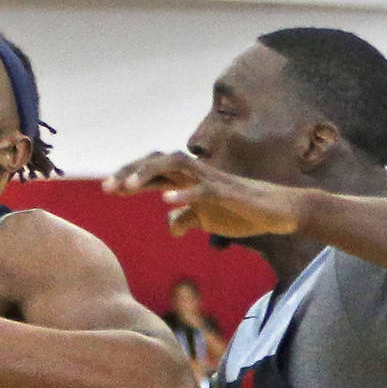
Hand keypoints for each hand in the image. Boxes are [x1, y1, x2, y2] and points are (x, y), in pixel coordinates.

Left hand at [103, 151, 303, 238]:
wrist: (278, 212)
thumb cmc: (242, 211)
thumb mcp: (207, 220)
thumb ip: (187, 219)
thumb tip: (171, 226)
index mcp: (188, 179)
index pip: (153, 171)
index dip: (129, 177)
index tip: (107, 189)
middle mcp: (196, 173)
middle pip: (157, 161)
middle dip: (131, 172)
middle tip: (108, 187)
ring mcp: (211, 179)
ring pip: (176, 164)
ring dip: (150, 174)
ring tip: (129, 188)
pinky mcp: (228, 191)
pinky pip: (203, 189)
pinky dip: (184, 193)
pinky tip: (166, 202)